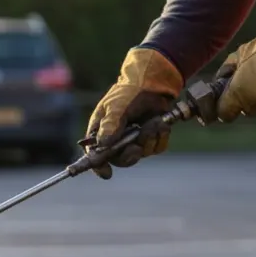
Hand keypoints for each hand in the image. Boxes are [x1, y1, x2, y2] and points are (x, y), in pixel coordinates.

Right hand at [85, 47, 183, 178]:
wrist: (153, 83)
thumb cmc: (128, 93)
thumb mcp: (116, 107)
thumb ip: (110, 126)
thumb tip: (103, 146)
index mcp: (100, 133)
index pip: (95, 156)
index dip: (99, 167)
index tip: (106, 173)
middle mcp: (116, 140)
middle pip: (120, 160)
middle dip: (129, 154)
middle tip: (135, 146)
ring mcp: (134, 140)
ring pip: (141, 154)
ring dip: (148, 140)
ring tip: (152, 124)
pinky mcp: (151, 139)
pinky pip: (156, 148)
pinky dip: (160, 138)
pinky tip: (160, 124)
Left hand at [215, 17, 255, 121]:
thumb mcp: (239, 54)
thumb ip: (228, 68)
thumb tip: (221, 77)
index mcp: (236, 95)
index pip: (224, 114)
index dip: (225, 107)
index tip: (227, 100)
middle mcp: (252, 106)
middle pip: (246, 110)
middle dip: (247, 100)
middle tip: (253, 83)